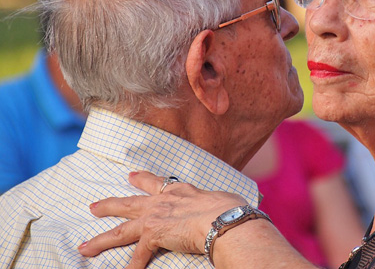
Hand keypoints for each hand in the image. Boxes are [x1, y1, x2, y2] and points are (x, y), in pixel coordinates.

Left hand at [78, 171, 246, 268]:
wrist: (223, 218)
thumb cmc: (230, 209)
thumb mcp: (222, 200)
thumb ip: (216, 203)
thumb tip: (228, 207)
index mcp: (181, 191)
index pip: (157, 183)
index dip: (142, 179)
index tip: (131, 176)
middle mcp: (164, 201)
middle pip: (130, 203)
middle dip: (110, 205)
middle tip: (93, 206)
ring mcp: (156, 217)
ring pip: (121, 230)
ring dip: (101, 239)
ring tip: (84, 246)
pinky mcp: (154, 235)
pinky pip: (138, 257)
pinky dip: (131, 267)